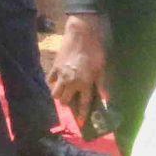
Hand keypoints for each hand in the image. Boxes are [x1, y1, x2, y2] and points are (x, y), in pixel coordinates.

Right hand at [48, 14, 107, 131]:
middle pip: (65, 101)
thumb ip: (101, 84)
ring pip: (55, 93)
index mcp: (84, 83)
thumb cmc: (94, 50)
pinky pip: (50, 79)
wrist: (81, 33)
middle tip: (72, 101)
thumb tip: (105, 98)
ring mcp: (61, 75)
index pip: (82, 104)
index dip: (81, 114)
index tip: (80, 122)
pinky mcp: (54, 66)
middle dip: (68, 104)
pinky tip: (58, 80)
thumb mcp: (102, 67)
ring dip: (59, 95)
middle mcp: (71, 82)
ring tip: (64, 92)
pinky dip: (53, 82)